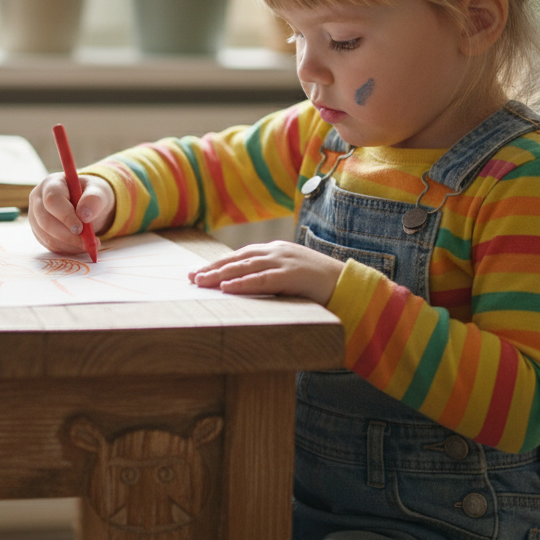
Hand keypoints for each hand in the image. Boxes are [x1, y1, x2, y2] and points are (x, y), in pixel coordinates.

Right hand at [29, 173, 115, 254]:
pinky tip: (79, 245)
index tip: (80, 229)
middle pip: (45, 221)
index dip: (65, 216)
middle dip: (67, 235)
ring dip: (69, 244)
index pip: (52, 200)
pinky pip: (50, 245)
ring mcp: (36, 217)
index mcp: (51, 184)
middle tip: (88, 242)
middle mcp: (38, 200)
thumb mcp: (99, 191)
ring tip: (89, 243)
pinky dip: (67, 249)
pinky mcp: (39, 232)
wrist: (87, 204)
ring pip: (47, 236)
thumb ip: (94, 199)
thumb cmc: (91, 195)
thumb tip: (84, 215)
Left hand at [190, 241, 343, 303]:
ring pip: (245, 267)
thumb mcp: (289, 276)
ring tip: (201, 283)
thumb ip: (269, 277)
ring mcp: (284, 261)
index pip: (240, 256)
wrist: (349, 283)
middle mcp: (276, 252)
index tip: (198, 273)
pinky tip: (227, 288)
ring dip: (221, 275)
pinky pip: (262, 280)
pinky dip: (243, 283)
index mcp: (275, 250)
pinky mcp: (292, 275)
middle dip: (213, 268)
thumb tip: (244, 288)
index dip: (218, 264)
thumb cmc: (318, 284)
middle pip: (237, 259)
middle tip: (191, 279)